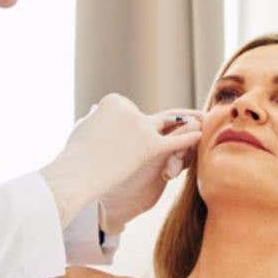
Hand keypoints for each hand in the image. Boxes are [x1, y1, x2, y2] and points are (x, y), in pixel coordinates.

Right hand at [40, 94, 202, 227]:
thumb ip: (95, 118)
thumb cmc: (76, 156)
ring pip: (170, 125)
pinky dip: (189, 138)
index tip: (147, 135)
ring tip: (200, 125)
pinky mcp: (150, 146)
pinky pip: (175, 141)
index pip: (135, 111)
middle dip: (180, 116)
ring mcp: (141, 126)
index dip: (144, 125)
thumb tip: (96, 108)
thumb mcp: (83, 129)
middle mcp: (130, 110)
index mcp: (113, 102)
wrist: (76, 175)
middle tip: (195, 116)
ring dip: (188, 125)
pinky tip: (199, 135)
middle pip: (158, 116)